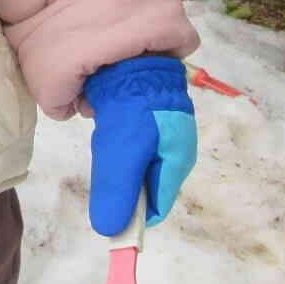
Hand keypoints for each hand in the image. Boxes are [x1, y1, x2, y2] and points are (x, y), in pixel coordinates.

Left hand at [85, 56, 196, 234]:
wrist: (132, 51)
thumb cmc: (134, 106)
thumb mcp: (123, 153)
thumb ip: (118, 192)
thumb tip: (110, 232)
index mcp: (178, 159)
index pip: (158, 205)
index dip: (134, 216)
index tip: (110, 216)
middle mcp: (176, 144)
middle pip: (146, 182)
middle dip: (123, 179)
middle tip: (105, 160)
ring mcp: (163, 125)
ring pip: (135, 159)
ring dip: (116, 153)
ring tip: (106, 133)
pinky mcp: (149, 109)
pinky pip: (130, 136)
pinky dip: (115, 133)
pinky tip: (106, 117)